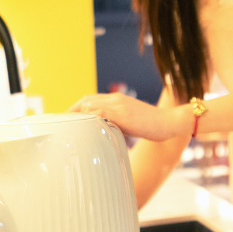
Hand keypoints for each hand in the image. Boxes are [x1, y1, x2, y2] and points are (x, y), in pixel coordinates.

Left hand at [69, 93, 191, 141]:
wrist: (170, 122)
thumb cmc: (154, 126)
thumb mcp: (131, 123)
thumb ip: (117, 123)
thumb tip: (104, 132)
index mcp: (118, 100)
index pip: (91, 100)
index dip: (78, 108)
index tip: (69, 119)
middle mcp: (116, 99)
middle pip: (86, 101)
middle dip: (72, 112)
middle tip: (62, 125)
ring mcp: (118, 105)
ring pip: (89, 105)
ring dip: (77, 116)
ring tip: (68, 128)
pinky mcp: (122, 114)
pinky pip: (98, 114)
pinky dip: (88, 120)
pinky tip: (82, 129)